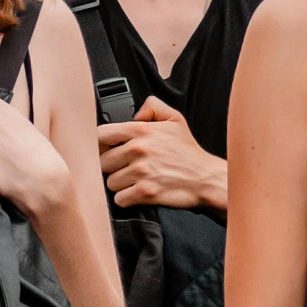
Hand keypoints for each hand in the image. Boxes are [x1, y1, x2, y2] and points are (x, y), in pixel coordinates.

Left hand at [98, 99, 227, 210]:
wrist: (205, 179)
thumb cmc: (188, 153)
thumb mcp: (175, 119)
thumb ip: (152, 107)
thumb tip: (135, 114)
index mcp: (141, 130)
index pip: (101, 135)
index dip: (103, 144)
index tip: (110, 149)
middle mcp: (139, 150)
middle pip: (103, 162)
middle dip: (113, 166)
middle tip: (127, 167)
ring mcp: (141, 172)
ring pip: (110, 182)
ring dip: (120, 184)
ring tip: (135, 180)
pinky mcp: (145, 192)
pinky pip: (120, 199)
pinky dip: (127, 199)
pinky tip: (138, 192)